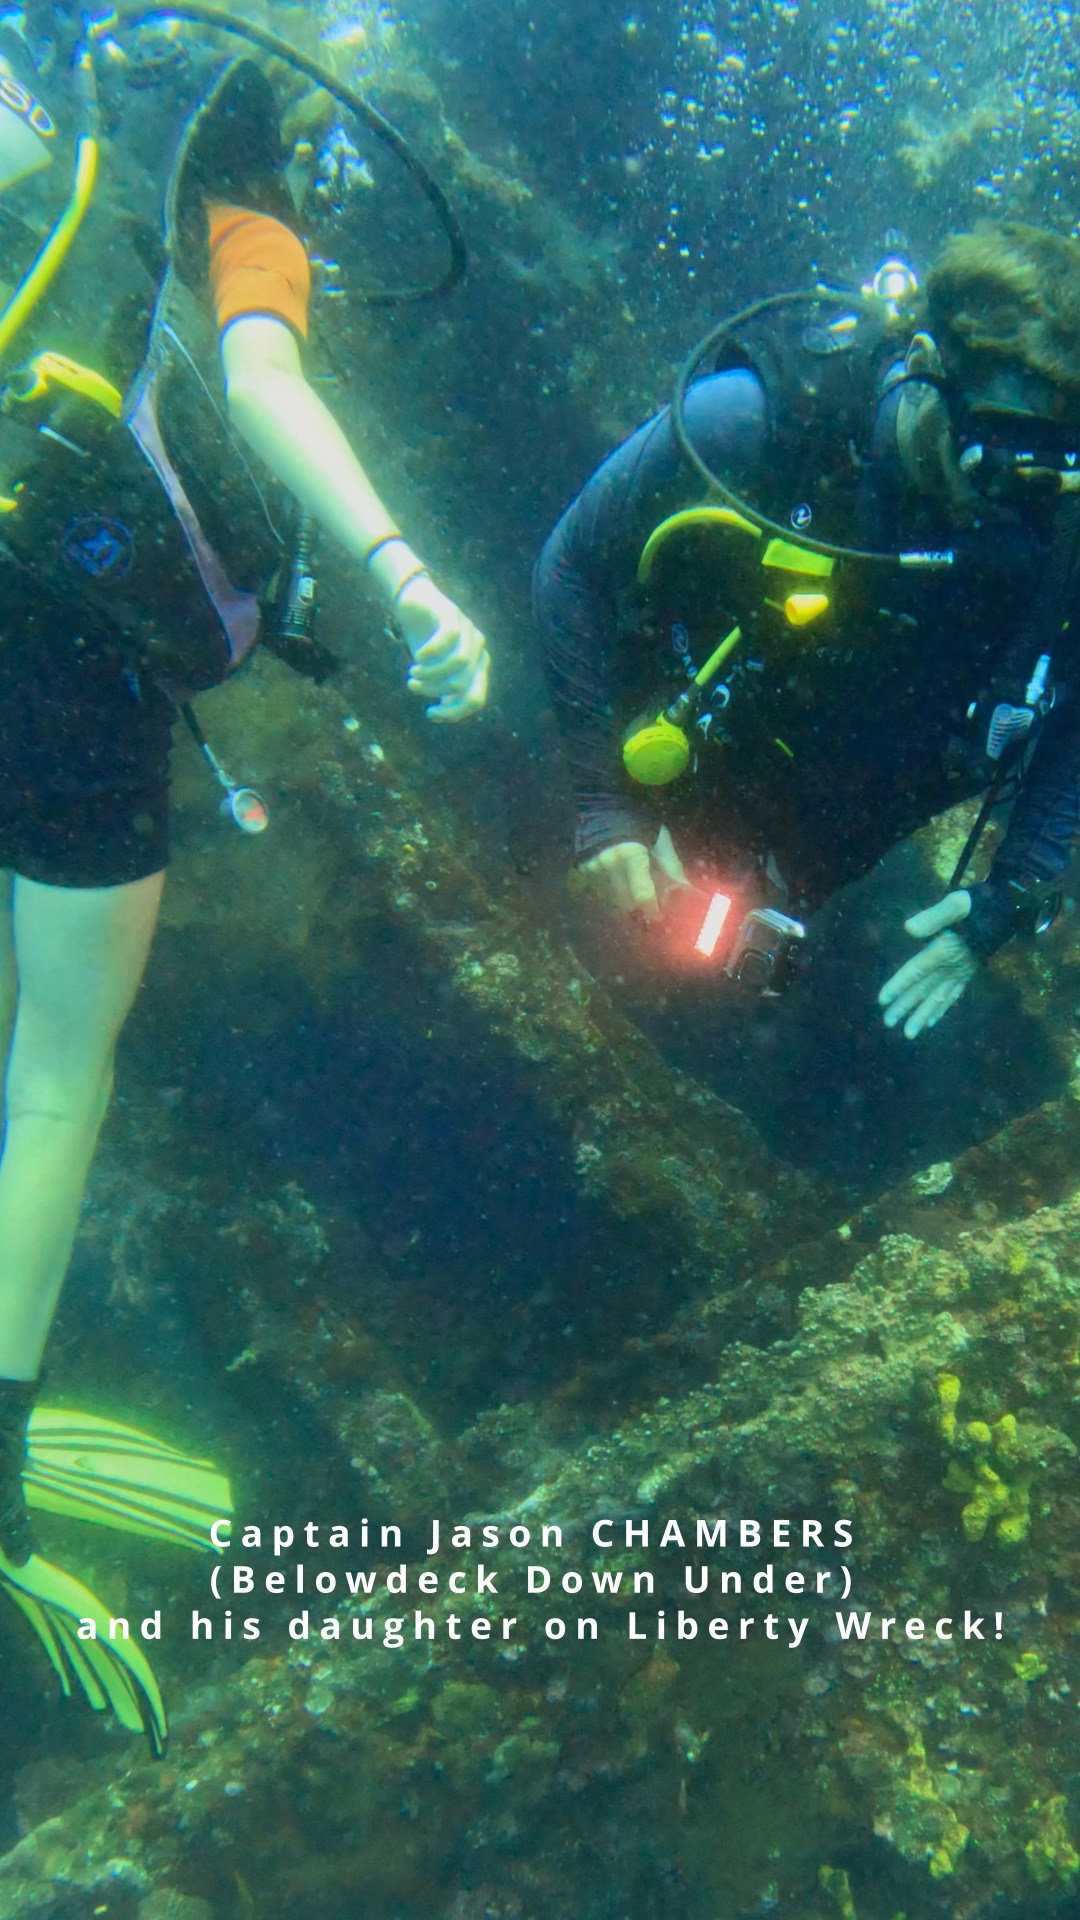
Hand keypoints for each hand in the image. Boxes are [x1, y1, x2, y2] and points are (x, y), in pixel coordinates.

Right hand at [394, 574, 490, 722]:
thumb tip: (440, 717)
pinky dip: (431, 652)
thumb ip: (442, 691)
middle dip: (435, 691)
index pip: (475, 699)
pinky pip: (449, 638)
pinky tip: (418, 656)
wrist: (413, 602)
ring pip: (459, 664)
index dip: (454, 712)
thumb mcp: (433, 671)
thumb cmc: (425, 640)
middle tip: (413, 686)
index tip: (430, 713)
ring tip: (413, 673)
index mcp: (477, 667)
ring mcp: (468, 629)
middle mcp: (478, 649)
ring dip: (431, 674)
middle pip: (464, 685)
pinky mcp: (453, 614)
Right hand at [578, 827, 686, 920]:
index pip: (642, 894)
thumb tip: (688, 890)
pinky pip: (599, 891)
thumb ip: (672, 866)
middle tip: (648, 902)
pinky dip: (610, 892)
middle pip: (626, 902)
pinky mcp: (582, 869)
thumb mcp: (660, 839)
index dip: (652, 909)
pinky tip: (618, 882)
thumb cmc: (638, 820)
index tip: (659, 914)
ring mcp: (593, 867)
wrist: (604, 804)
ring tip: (632, 891)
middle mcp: (609, 864)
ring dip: (624, 901)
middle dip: (639, 907)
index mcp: (631, 855)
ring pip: (611, 900)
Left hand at [878, 890, 977, 1038]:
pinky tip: (933, 1021)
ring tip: (909, 1033)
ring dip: (923, 1015)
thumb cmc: (980, 903)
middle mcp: (953, 966)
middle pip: (925, 989)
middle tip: (888, 1023)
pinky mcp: (970, 972)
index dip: (899, 985)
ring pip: (940, 997)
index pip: (917, 970)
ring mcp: (963, 971)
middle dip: (906, 1007)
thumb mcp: (957, 904)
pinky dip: (942, 1008)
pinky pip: (954, 995)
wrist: (1010, 909)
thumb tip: (909, 929)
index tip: (882, 1001)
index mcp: (946, 949)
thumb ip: (934, 917)